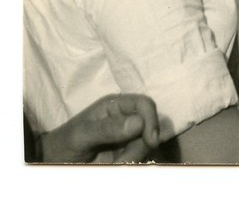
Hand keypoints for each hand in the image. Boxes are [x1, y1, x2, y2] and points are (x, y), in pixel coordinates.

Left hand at [40, 94, 159, 162]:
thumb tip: (139, 122)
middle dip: (140, 145)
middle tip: (122, 160)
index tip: (150, 141)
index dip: (151, 120)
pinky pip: (139, 156)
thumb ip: (107, 128)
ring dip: (134, 157)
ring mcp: (127, 136)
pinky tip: (116, 166)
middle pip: (149, 127)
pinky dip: (131, 163)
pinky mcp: (126, 151)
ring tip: (114, 165)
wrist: (53, 164)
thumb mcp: (81, 135)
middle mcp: (125, 118)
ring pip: (146, 144)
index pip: (144, 104)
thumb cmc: (63, 144)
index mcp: (115, 106)